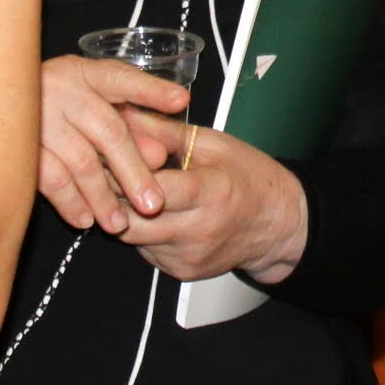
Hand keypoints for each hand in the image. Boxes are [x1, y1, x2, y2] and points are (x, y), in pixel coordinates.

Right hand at [36, 56, 195, 231]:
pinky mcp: (17, 146)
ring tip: (121, 224)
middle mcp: (61, 88)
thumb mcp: (87, 102)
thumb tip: (158, 155)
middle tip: (153, 204)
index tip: (181, 101)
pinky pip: (50, 178)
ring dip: (104, 197)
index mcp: (83, 73)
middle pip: (108, 130)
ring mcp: (37, 117)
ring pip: (81, 160)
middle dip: (134, 171)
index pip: (121, 78)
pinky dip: (70, 202)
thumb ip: (125, 122)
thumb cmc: (51, 107)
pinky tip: (85, 220)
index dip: (151, 90)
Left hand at [107, 110, 308, 284]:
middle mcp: (197, 231)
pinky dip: (143, 231)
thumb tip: (124, 113)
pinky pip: (146, 250)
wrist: (279, 225)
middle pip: (130, 221)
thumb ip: (164, 132)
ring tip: (130, 191)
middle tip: (106, 174)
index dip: (121, 172)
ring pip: (133, 237)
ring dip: (124, 214)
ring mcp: (188, 256)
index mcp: (209, 193)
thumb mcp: (213, 144)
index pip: (149, 188)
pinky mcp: (181, 271)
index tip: (106, 156)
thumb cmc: (251, 179)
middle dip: (112, 196)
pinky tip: (154, 214)